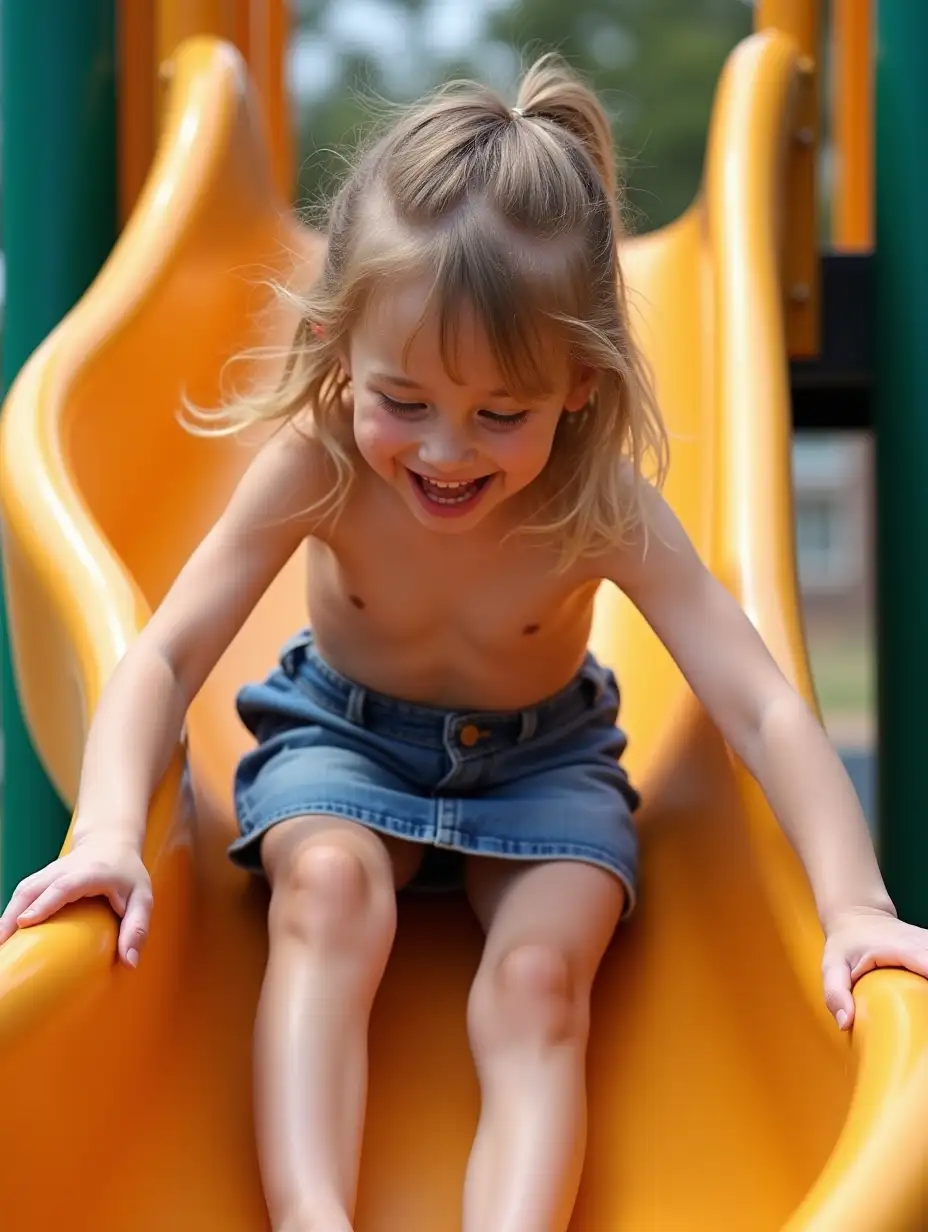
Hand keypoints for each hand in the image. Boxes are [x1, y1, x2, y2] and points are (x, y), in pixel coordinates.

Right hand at [0, 836, 151, 967]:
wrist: (109, 842)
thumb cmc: (127, 873)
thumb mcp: (142, 897)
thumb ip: (137, 928)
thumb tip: (130, 962)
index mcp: (90, 873)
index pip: (63, 886)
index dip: (44, 903)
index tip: (25, 922)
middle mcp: (64, 869)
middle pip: (32, 888)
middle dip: (12, 915)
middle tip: (1, 945)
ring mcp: (49, 872)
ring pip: (22, 891)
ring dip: (6, 917)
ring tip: (0, 946)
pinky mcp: (40, 879)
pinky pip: (21, 895)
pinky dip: (9, 914)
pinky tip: (4, 935)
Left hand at [823, 906, 927, 1029]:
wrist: (858, 916)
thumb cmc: (846, 943)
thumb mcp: (832, 965)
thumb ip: (835, 993)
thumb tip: (845, 1022)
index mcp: (901, 947)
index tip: (925, 1008)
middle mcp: (922, 943)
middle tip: (923, 1017)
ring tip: (924, 1013)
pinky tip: (925, 999)